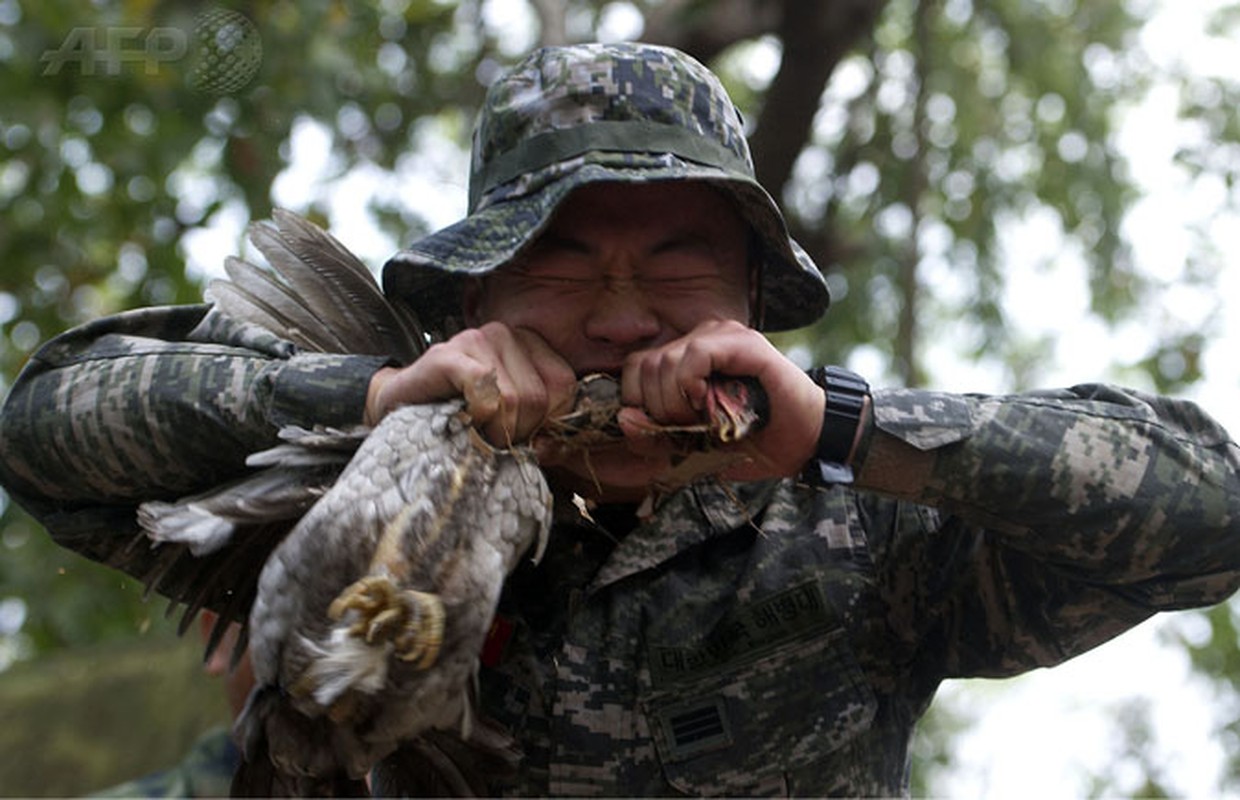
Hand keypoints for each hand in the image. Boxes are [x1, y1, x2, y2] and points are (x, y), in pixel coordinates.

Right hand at [365, 322, 576, 445]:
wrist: (399, 410)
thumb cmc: (461, 418)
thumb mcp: (512, 423)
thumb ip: (543, 433)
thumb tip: (554, 446)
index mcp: (528, 344)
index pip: (564, 387)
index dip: (547, 423)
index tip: (521, 436)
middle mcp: (505, 333)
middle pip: (539, 397)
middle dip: (519, 432)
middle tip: (492, 438)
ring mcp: (475, 339)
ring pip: (515, 399)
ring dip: (497, 432)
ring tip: (476, 431)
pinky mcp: (447, 355)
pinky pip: (484, 392)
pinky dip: (479, 418)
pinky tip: (465, 421)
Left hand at [617, 319, 825, 481]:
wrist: (804, 443)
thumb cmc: (751, 443)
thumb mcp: (691, 448)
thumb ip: (655, 436)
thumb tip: (622, 419)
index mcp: (685, 359)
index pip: (635, 368)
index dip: (638, 402)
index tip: (664, 428)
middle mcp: (700, 340)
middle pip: (645, 365)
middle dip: (657, 409)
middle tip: (689, 428)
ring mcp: (722, 336)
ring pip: (665, 359)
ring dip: (675, 402)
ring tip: (704, 420)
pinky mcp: (742, 342)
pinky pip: (695, 354)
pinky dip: (691, 383)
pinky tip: (708, 402)